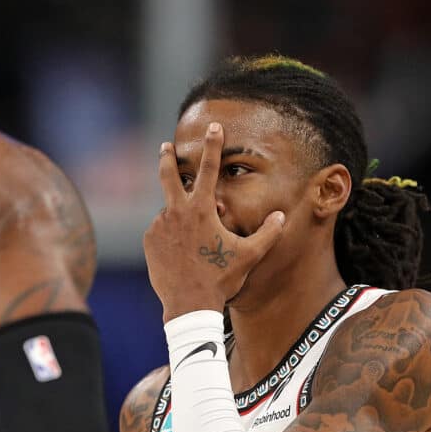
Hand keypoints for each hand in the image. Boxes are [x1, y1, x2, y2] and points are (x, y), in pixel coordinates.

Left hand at [143, 122, 285, 321]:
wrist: (189, 304)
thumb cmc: (221, 278)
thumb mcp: (249, 255)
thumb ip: (267, 233)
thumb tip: (281, 216)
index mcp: (201, 209)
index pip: (209, 169)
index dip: (213, 145)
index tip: (213, 126)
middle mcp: (176, 212)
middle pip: (169, 176)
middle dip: (168, 158)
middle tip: (167, 146)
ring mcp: (159, 226)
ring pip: (170, 213)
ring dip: (179, 218)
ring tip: (192, 245)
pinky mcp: (149, 241)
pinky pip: (161, 232)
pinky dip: (170, 236)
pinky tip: (180, 254)